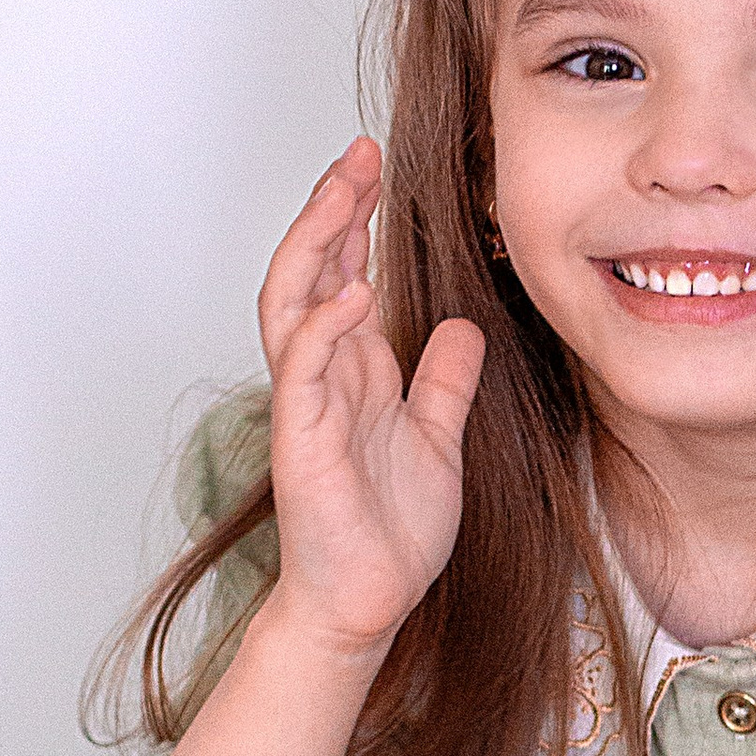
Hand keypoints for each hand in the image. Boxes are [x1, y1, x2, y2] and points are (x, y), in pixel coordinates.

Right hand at [259, 136, 488, 660]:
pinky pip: (304, 371)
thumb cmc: (391, 532)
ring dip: (317, 246)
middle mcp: (324, 376)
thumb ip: (443, 382)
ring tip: (344, 192)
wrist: (367, 603)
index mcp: (354, 371)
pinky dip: (325, 329)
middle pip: (312, 270)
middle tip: (358, 153)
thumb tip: (460, 328)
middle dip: (331, 208)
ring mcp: (307, 404)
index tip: (377, 167)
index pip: (343, 275)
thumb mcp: (437, 438)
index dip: (355, 219)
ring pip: (295, 305)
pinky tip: (351, 294)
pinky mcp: (302, 441)